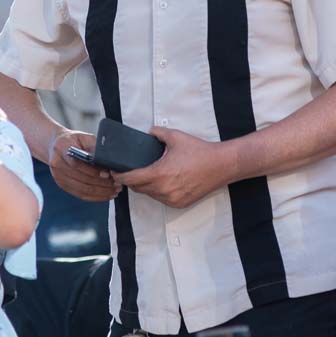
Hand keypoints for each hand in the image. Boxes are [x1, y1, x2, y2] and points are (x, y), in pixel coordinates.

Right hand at [48, 131, 119, 201]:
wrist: (56, 144)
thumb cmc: (73, 140)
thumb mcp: (84, 137)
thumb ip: (94, 147)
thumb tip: (108, 160)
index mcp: (62, 148)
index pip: (77, 164)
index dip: (93, 171)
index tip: (108, 174)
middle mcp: (57, 164)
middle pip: (81, 179)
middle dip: (101, 184)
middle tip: (117, 184)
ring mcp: (58, 177)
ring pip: (82, 189)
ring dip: (100, 192)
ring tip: (114, 190)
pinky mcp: (62, 185)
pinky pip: (80, 194)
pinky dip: (94, 196)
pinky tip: (105, 195)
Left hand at [113, 128, 229, 208]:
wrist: (221, 165)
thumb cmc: (199, 151)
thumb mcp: (176, 137)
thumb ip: (157, 133)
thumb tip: (148, 132)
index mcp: (159, 174)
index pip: (131, 179)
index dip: (120, 176)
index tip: (114, 171)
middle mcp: (163, 190)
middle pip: (138, 188)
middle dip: (132, 181)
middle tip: (128, 171)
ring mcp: (172, 199)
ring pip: (150, 195)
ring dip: (145, 187)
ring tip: (145, 175)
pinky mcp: (180, 204)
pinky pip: (162, 199)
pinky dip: (158, 192)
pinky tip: (160, 182)